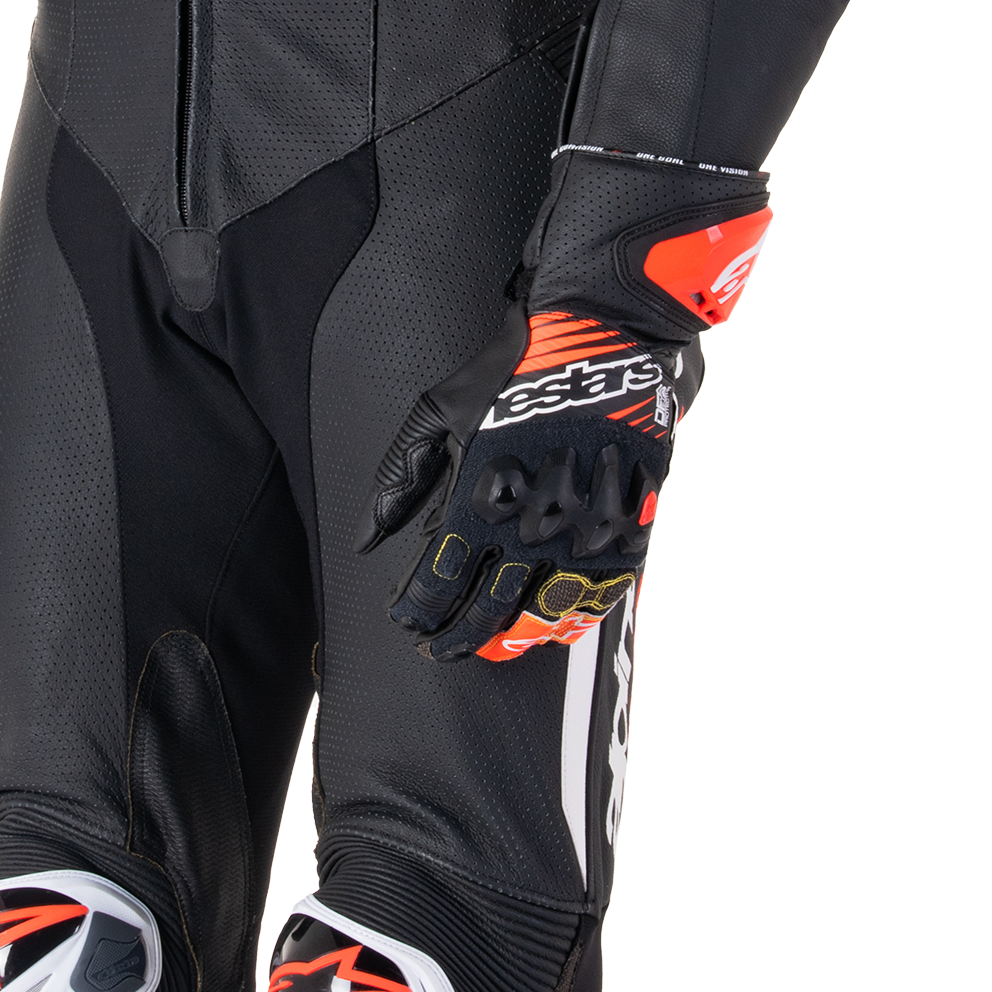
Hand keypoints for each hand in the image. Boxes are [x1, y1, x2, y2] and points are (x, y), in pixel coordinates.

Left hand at [359, 306, 699, 662]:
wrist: (602, 342)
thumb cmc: (512, 374)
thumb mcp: (437, 413)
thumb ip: (397, 479)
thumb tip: (365, 539)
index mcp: (478, 502)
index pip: (436, 585)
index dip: (415, 612)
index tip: (405, 619)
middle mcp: (530, 528)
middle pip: (483, 613)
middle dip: (452, 639)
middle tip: (435, 647)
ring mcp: (581, 535)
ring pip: (540, 616)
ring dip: (509, 641)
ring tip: (488, 649)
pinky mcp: (626, 530)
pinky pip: (596, 596)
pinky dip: (570, 620)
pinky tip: (550, 627)